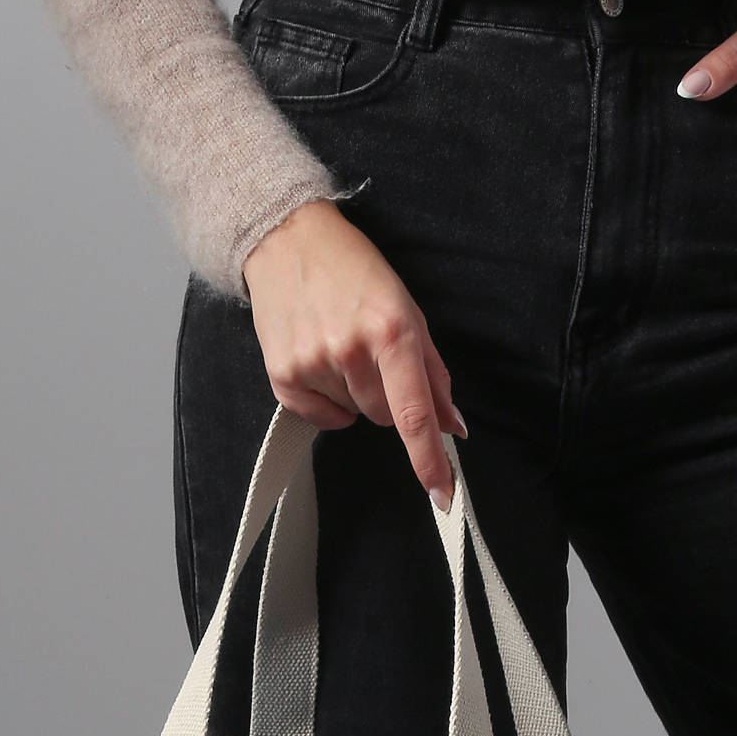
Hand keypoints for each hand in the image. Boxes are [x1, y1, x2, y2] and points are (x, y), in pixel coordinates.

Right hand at [241, 198, 465, 511]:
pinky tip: (319, 360)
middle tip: (371, 352)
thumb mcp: (407, 309)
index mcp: (392, 330)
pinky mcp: (283, 374)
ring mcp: (313, 363)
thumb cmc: (354, 271)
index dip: (430, 459)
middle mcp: (351, 349)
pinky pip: (321, 417)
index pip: (415, 413)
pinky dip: (326, 399)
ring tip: (340, 344)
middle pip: (386, 417)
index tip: (444, 494)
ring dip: (354, 392)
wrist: (287, 241)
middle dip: (387, 395)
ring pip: (355, 415)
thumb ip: (433, 373)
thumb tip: (454, 427)